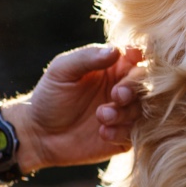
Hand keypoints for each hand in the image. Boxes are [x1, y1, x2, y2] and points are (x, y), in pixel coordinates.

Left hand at [14, 44, 145, 172]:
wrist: (38, 135)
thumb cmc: (49, 96)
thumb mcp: (61, 71)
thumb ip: (87, 57)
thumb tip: (117, 50)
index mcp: (114, 67)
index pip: (137, 56)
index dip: (139, 57)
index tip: (129, 59)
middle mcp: (124, 88)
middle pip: (146, 83)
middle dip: (134, 88)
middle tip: (116, 95)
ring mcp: (125, 113)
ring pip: (143, 109)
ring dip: (125, 112)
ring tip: (101, 116)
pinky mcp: (124, 136)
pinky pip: (135, 133)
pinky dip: (122, 132)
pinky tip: (102, 132)